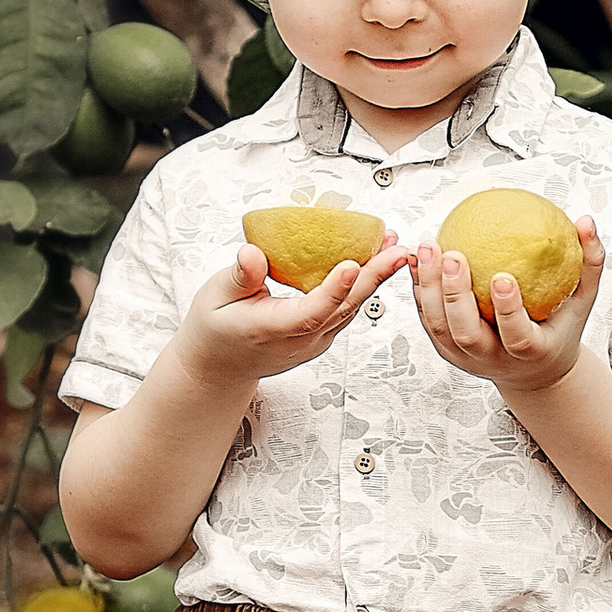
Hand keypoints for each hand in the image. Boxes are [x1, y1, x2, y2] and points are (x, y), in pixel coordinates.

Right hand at [176, 234, 408, 394]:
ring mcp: (316, 341)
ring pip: (351, 308)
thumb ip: (239, 277)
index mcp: (273, 330)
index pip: (310, 312)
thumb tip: (252, 253)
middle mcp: (301, 340)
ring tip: (393, 246)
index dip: (334, 289)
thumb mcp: (214, 297)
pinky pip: (347, 310)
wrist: (220, 365)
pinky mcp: (322, 336)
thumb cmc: (215, 328)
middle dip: (374, 276)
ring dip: (376, 277)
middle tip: (397, 249)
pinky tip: (376, 260)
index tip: (353, 265)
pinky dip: (364, 285)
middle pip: (344, 308)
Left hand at [410, 215, 603, 398]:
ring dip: (428, 287)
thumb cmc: (559, 328)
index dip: (509, 311)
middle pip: (467, 335)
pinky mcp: (446, 351)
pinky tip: (417, 257)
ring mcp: (465, 359)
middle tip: (453, 255)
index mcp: (530, 353)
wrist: (534, 372)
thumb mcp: (582, 301)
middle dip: (455, 296)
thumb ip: (588, 263)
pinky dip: (419, 289)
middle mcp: (494, 360)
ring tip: (428, 247)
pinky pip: (427, 319)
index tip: (502, 277)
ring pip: (439, 328)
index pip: (518, 337)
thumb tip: (585, 222)